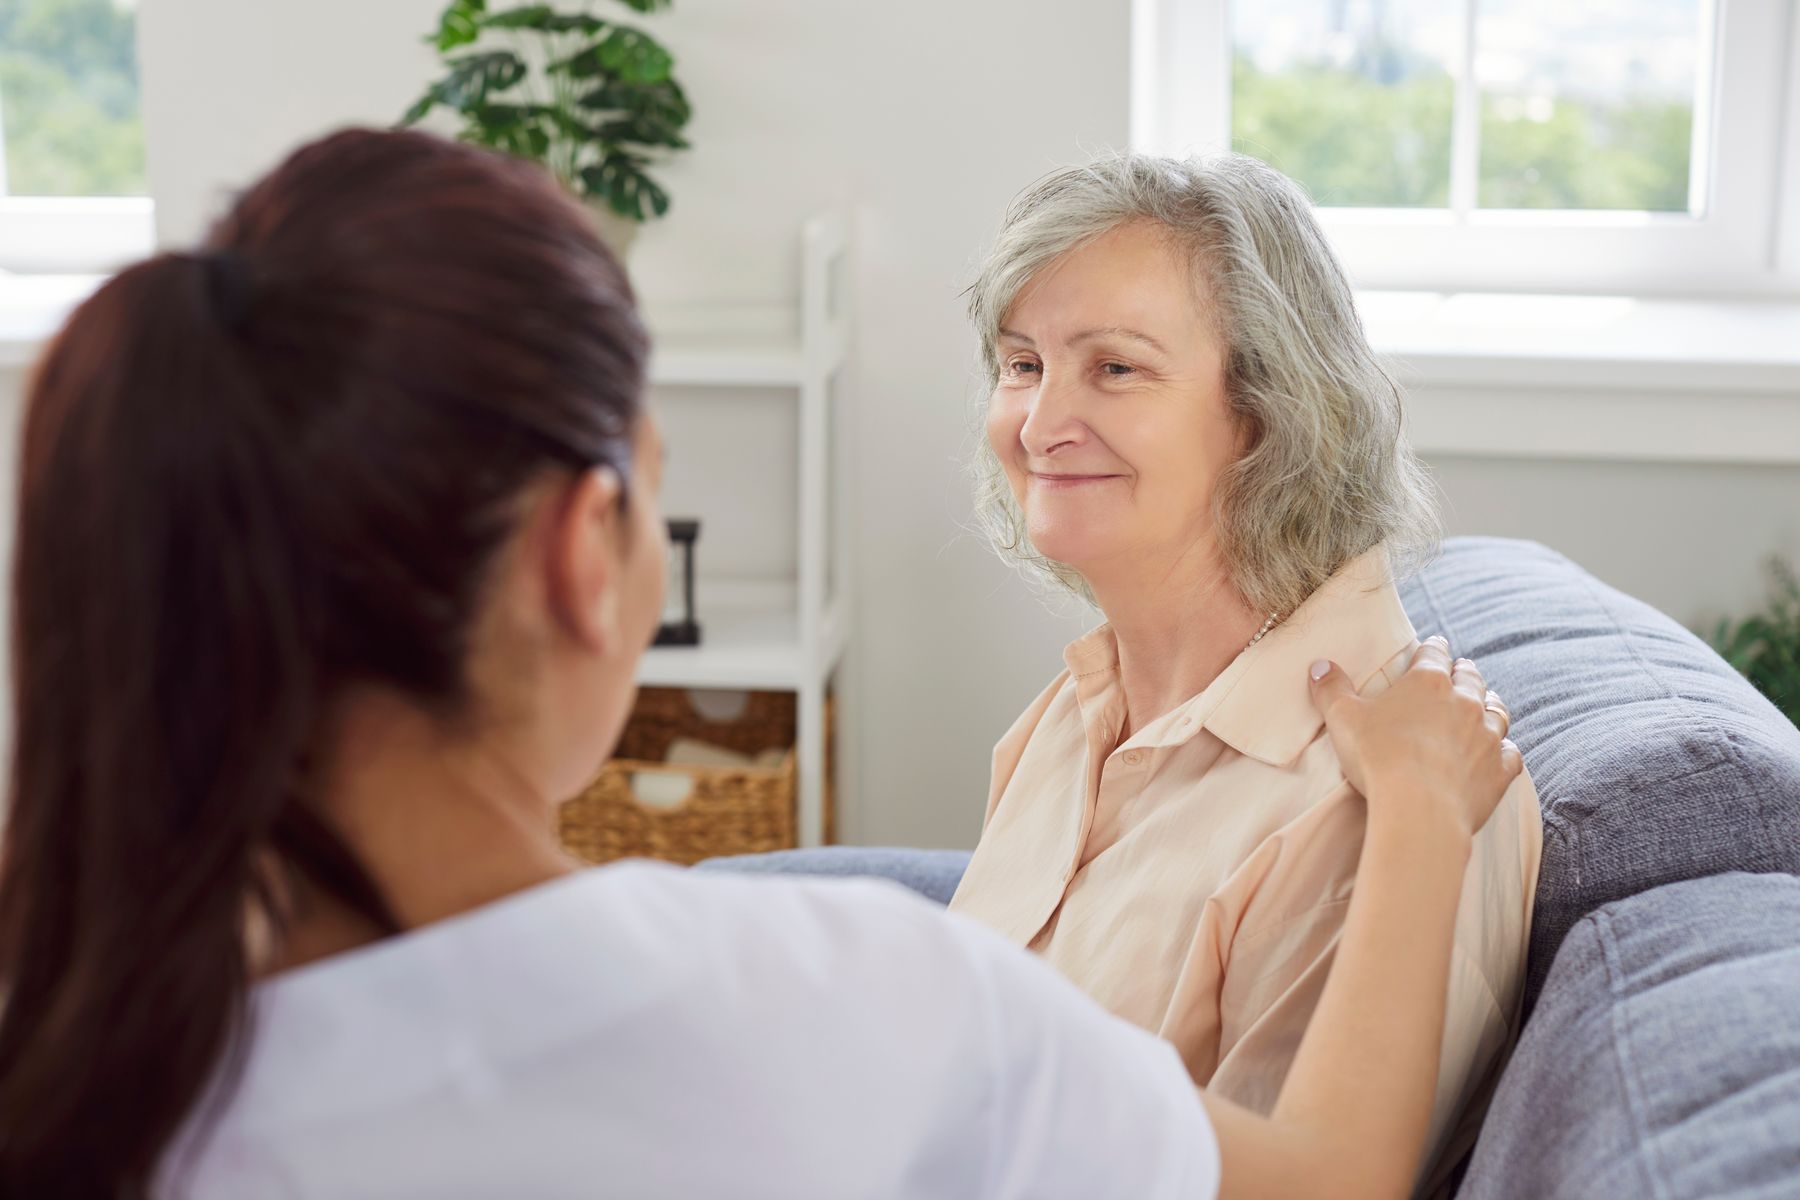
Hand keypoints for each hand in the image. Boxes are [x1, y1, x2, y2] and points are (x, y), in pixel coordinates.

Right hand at [1307, 637, 1522, 844]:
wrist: (1419, 808)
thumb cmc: (1377, 758)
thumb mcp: (1342, 719)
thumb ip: (1331, 689)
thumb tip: (1320, 666)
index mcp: (1428, 682)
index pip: (1433, 654)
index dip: (1432, 648)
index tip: (1432, 645)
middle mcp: (1465, 702)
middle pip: (1470, 678)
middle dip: (1464, 672)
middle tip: (1460, 670)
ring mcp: (1487, 735)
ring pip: (1497, 711)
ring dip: (1490, 705)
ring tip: (1485, 704)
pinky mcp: (1499, 769)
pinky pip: (1511, 753)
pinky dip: (1506, 749)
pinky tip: (1501, 750)